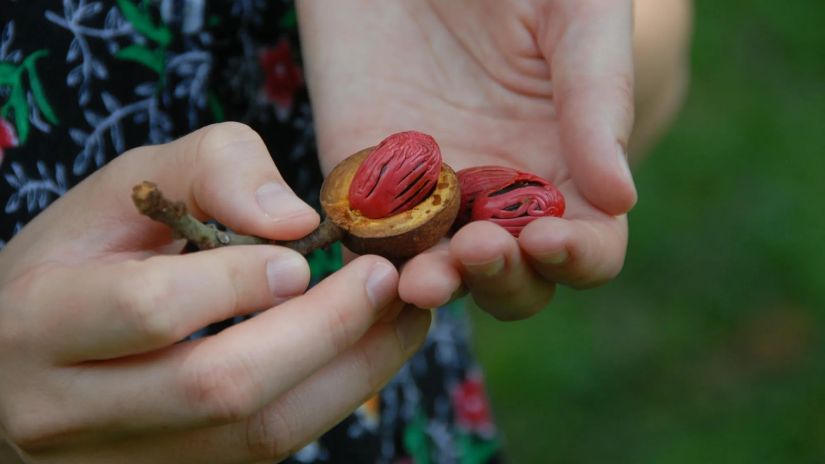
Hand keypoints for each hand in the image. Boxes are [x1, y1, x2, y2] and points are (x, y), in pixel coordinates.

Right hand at [0, 123, 430, 462]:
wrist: (26, 354)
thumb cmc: (82, 258)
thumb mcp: (125, 188)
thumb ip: (210, 170)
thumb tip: (296, 222)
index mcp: (41, 319)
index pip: (150, 308)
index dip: (239, 280)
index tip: (304, 253)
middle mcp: (67, 409)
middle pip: (219, 386)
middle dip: (323, 329)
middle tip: (384, 279)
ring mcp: (122, 459)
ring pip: (257, 435)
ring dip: (350, 371)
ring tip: (400, 314)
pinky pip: (267, 449)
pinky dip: (330, 396)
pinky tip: (363, 349)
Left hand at [299, 0, 635, 318]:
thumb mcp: (576, 13)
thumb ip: (599, 96)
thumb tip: (619, 197)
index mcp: (566, 161)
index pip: (590, 245)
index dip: (579, 257)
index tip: (548, 237)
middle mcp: (499, 191)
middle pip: (517, 278)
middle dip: (504, 279)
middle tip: (478, 248)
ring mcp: (428, 194)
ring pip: (441, 275)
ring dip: (438, 287)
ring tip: (423, 277)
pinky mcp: (362, 180)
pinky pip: (368, 243)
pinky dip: (372, 266)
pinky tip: (373, 265)